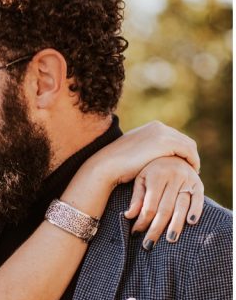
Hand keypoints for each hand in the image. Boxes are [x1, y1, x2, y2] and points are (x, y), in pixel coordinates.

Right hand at [84, 121, 199, 188]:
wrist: (106, 165)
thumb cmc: (116, 165)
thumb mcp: (134, 153)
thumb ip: (146, 151)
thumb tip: (152, 159)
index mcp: (151, 127)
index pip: (174, 137)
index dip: (182, 150)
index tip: (184, 163)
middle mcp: (158, 127)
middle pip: (183, 139)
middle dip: (189, 154)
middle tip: (192, 168)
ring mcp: (162, 133)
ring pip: (188, 145)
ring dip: (193, 158)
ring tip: (193, 172)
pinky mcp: (166, 143)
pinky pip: (188, 151)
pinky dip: (193, 161)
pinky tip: (192, 172)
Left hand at [124, 156, 204, 247]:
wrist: (173, 153)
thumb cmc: (151, 170)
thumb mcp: (140, 179)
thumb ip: (136, 198)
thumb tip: (129, 216)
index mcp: (157, 176)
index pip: (149, 205)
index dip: (142, 221)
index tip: (135, 233)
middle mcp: (174, 177)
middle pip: (165, 209)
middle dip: (156, 229)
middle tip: (149, 245)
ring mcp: (187, 180)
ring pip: (181, 206)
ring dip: (176, 224)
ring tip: (170, 240)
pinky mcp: (198, 183)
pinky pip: (198, 199)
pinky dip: (196, 210)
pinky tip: (191, 223)